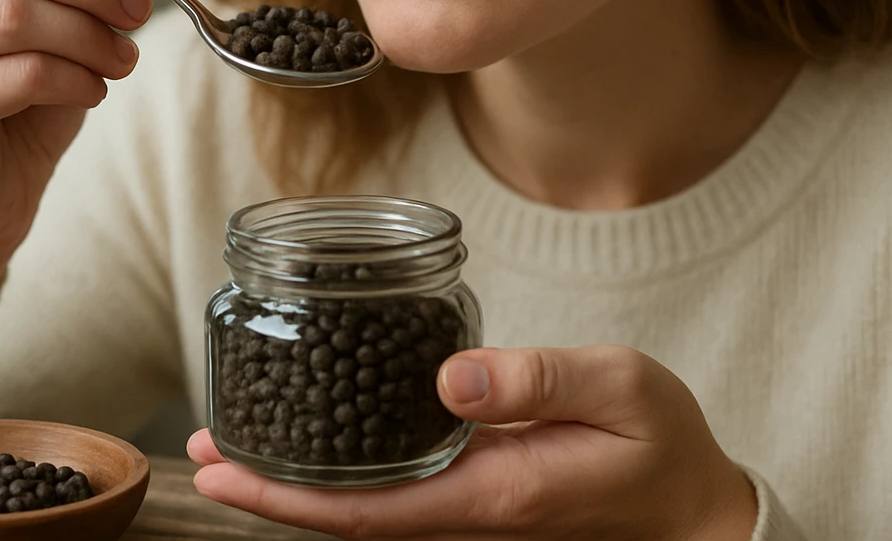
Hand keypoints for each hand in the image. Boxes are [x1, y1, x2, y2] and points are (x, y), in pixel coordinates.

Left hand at [188, 344, 757, 539]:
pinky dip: (339, 465)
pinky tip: (314, 436)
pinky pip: (392, 487)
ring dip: (295, 478)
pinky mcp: (476, 487)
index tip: (224, 472)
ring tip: (232, 441)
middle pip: (348, 513)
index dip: (288, 497)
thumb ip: (537, 379)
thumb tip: (447, 377)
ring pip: (363, 504)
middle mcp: (468, 508)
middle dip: (269, 490)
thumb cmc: (660, 443)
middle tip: (197, 452)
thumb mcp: (618, 389)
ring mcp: (470, 504)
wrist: (694, 503)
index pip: (369, 508)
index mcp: (493, 492)